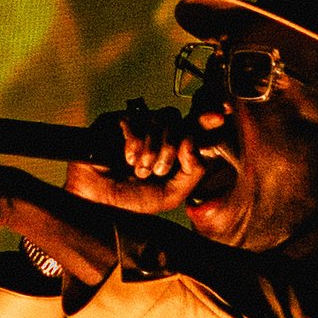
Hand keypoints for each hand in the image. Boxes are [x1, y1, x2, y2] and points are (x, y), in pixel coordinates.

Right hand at [65, 101, 204, 216]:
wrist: (97, 201)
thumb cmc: (133, 200)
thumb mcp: (171, 195)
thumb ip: (192, 172)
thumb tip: (192, 141)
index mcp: (176, 150)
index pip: (196, 127)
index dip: (207, 118)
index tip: (220, 116)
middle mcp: (159, 134)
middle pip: (180, 122)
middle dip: (172, 148)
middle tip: (158, 171)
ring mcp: (140, 125)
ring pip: (161, 119)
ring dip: (153, 149)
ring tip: (140, 170)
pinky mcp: (120, 121)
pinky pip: (136, 120)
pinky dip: (135, 143)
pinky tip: (127, 160)